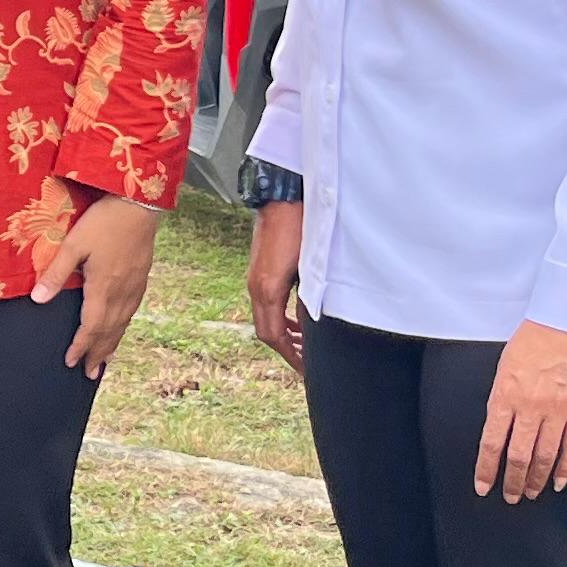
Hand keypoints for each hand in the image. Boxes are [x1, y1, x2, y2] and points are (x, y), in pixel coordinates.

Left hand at [35, 192, 160, 375]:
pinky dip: (124, 327)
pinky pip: (132, 312)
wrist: (139, 205)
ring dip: (112, 344)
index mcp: (103, 288)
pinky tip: (121, 327)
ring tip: (105, 361)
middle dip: (97, 354)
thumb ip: (56, 273)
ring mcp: (134, 286)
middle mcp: (121, 293)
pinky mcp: (142, 277)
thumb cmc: (103, 222)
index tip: (71, 363)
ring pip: (123, 324)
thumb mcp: (73, 245)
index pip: (90, 327)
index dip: (80, 347)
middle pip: (108, 332)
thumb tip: (37, 300)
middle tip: (89, 374)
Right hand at [247, 201, 306, 371]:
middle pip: (266, 332)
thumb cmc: (299, 227)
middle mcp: (256, 287)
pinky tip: (296, 319)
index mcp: (267, 290)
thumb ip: (309, 298)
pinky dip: (280, 318)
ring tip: (304, 345)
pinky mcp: (260, 271)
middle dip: (287, 350)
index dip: (292, 356)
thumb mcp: (309, 266)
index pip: (274, 336)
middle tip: (307, 363)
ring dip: (283, 334)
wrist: (281, 197)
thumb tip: (312, 324)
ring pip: (265, 319)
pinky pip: (267, 305)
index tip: (307, 370)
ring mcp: (255, 279)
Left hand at [474, 320, 566, 502]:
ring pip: (545, 456)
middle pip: (519, 456)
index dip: (486, 469)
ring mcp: (558, 411)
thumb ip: (501, 399)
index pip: (492, 443)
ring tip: (531, 494)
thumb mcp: (503, 367)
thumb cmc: (531, 340)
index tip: (482, 487)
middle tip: (509, 497)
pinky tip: (558, 482)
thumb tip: (498, 428)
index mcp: (505, 396)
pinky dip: (565, 467)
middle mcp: (531, 408)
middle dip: (513, 481)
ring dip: (536, 479)